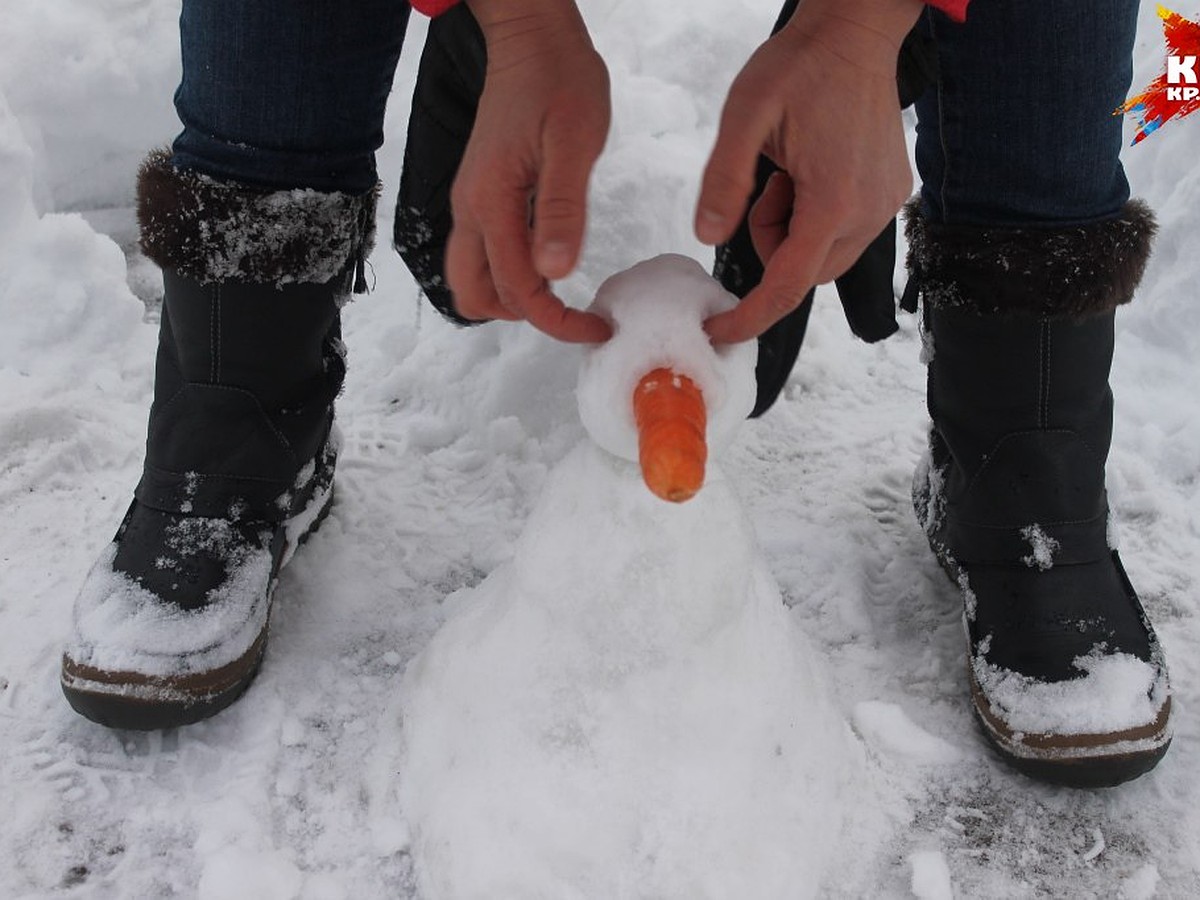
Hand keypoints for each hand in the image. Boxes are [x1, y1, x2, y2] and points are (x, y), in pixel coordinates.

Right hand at [448, 0, 612, 342]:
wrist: (531, 37)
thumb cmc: (558, 79)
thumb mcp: (575, 142)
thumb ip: (562, 208)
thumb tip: (554, 270)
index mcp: (490, 202)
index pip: (515, 289)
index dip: (556, 321)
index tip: (597, 327)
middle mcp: (471, 209)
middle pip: (476, 296)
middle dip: (525, 316)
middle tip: (576, 313)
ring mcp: (472, 202)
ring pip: (475, 278)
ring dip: (514, 297)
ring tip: (564, 290)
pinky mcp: (482, 194)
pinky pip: (486, 252)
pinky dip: (513, 272)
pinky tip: (553, 257)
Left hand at [696, 0, 922, 343]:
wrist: (856, 31)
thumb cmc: (801, 66)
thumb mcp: (745, 114)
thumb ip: (724, 179)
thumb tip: (708, 235)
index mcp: (833, 200)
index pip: (787, 285)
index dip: (749, 317)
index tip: (719, 333)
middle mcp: (869, 212)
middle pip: (805, 273)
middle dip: (772, 247)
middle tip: (769, 186)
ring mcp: (886, 204)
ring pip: (823, 256)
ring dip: (793, 232)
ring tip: (791, 173)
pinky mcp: (892, 194)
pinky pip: (843, 233)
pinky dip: (817, 218)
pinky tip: (813, 170)